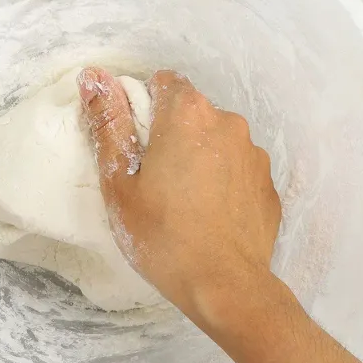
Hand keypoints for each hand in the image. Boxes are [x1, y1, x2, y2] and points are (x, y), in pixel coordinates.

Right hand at [77, 67, 281, 337]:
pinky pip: (237, 170)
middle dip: (171, 136)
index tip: (135, 145)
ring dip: (199, 159)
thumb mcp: (120, 183)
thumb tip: (94, 77)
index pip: (162, 82)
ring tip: (182, 204)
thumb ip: (109, 124)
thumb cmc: (163, 236)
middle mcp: (227, 123)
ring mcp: (253, 154)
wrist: (226, 285)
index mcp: (187, 114)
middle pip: (191, 113)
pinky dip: (222, 183)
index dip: (144, 108)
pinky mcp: (267, 184)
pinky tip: (208, 216)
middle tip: (152, 181)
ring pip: (216, 142)